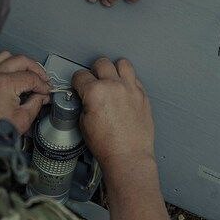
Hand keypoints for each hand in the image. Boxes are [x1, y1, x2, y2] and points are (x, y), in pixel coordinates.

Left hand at [0, 51, 51, 132]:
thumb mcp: (23, 119)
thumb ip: (36, 103)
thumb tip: (42, 95)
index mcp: (5, 83)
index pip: (31, 77)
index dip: (43, 85)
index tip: (47, 91)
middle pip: (22, 60)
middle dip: (36, 69)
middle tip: (43, 80)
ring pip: (8, 56)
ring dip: (21, 63)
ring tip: (30, 74)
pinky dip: (8, 64)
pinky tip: (14, 74)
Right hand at [71, 58, 155, 174]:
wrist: (128, 156)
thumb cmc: (107, 145)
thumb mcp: (83, 123)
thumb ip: (84, 103)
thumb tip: (86, 97)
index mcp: (95, 92)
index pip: (80, 75)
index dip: (77, 82)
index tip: (79, 86)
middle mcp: (114, 86)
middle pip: (101, 63)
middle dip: (95, 71)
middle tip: (94, 81)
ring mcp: (131, 89)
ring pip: (122, 63)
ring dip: (114, 69)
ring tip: (112, 79)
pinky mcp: (142, 95)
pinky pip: (135, 78)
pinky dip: (128, 81)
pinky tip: (124, 90)